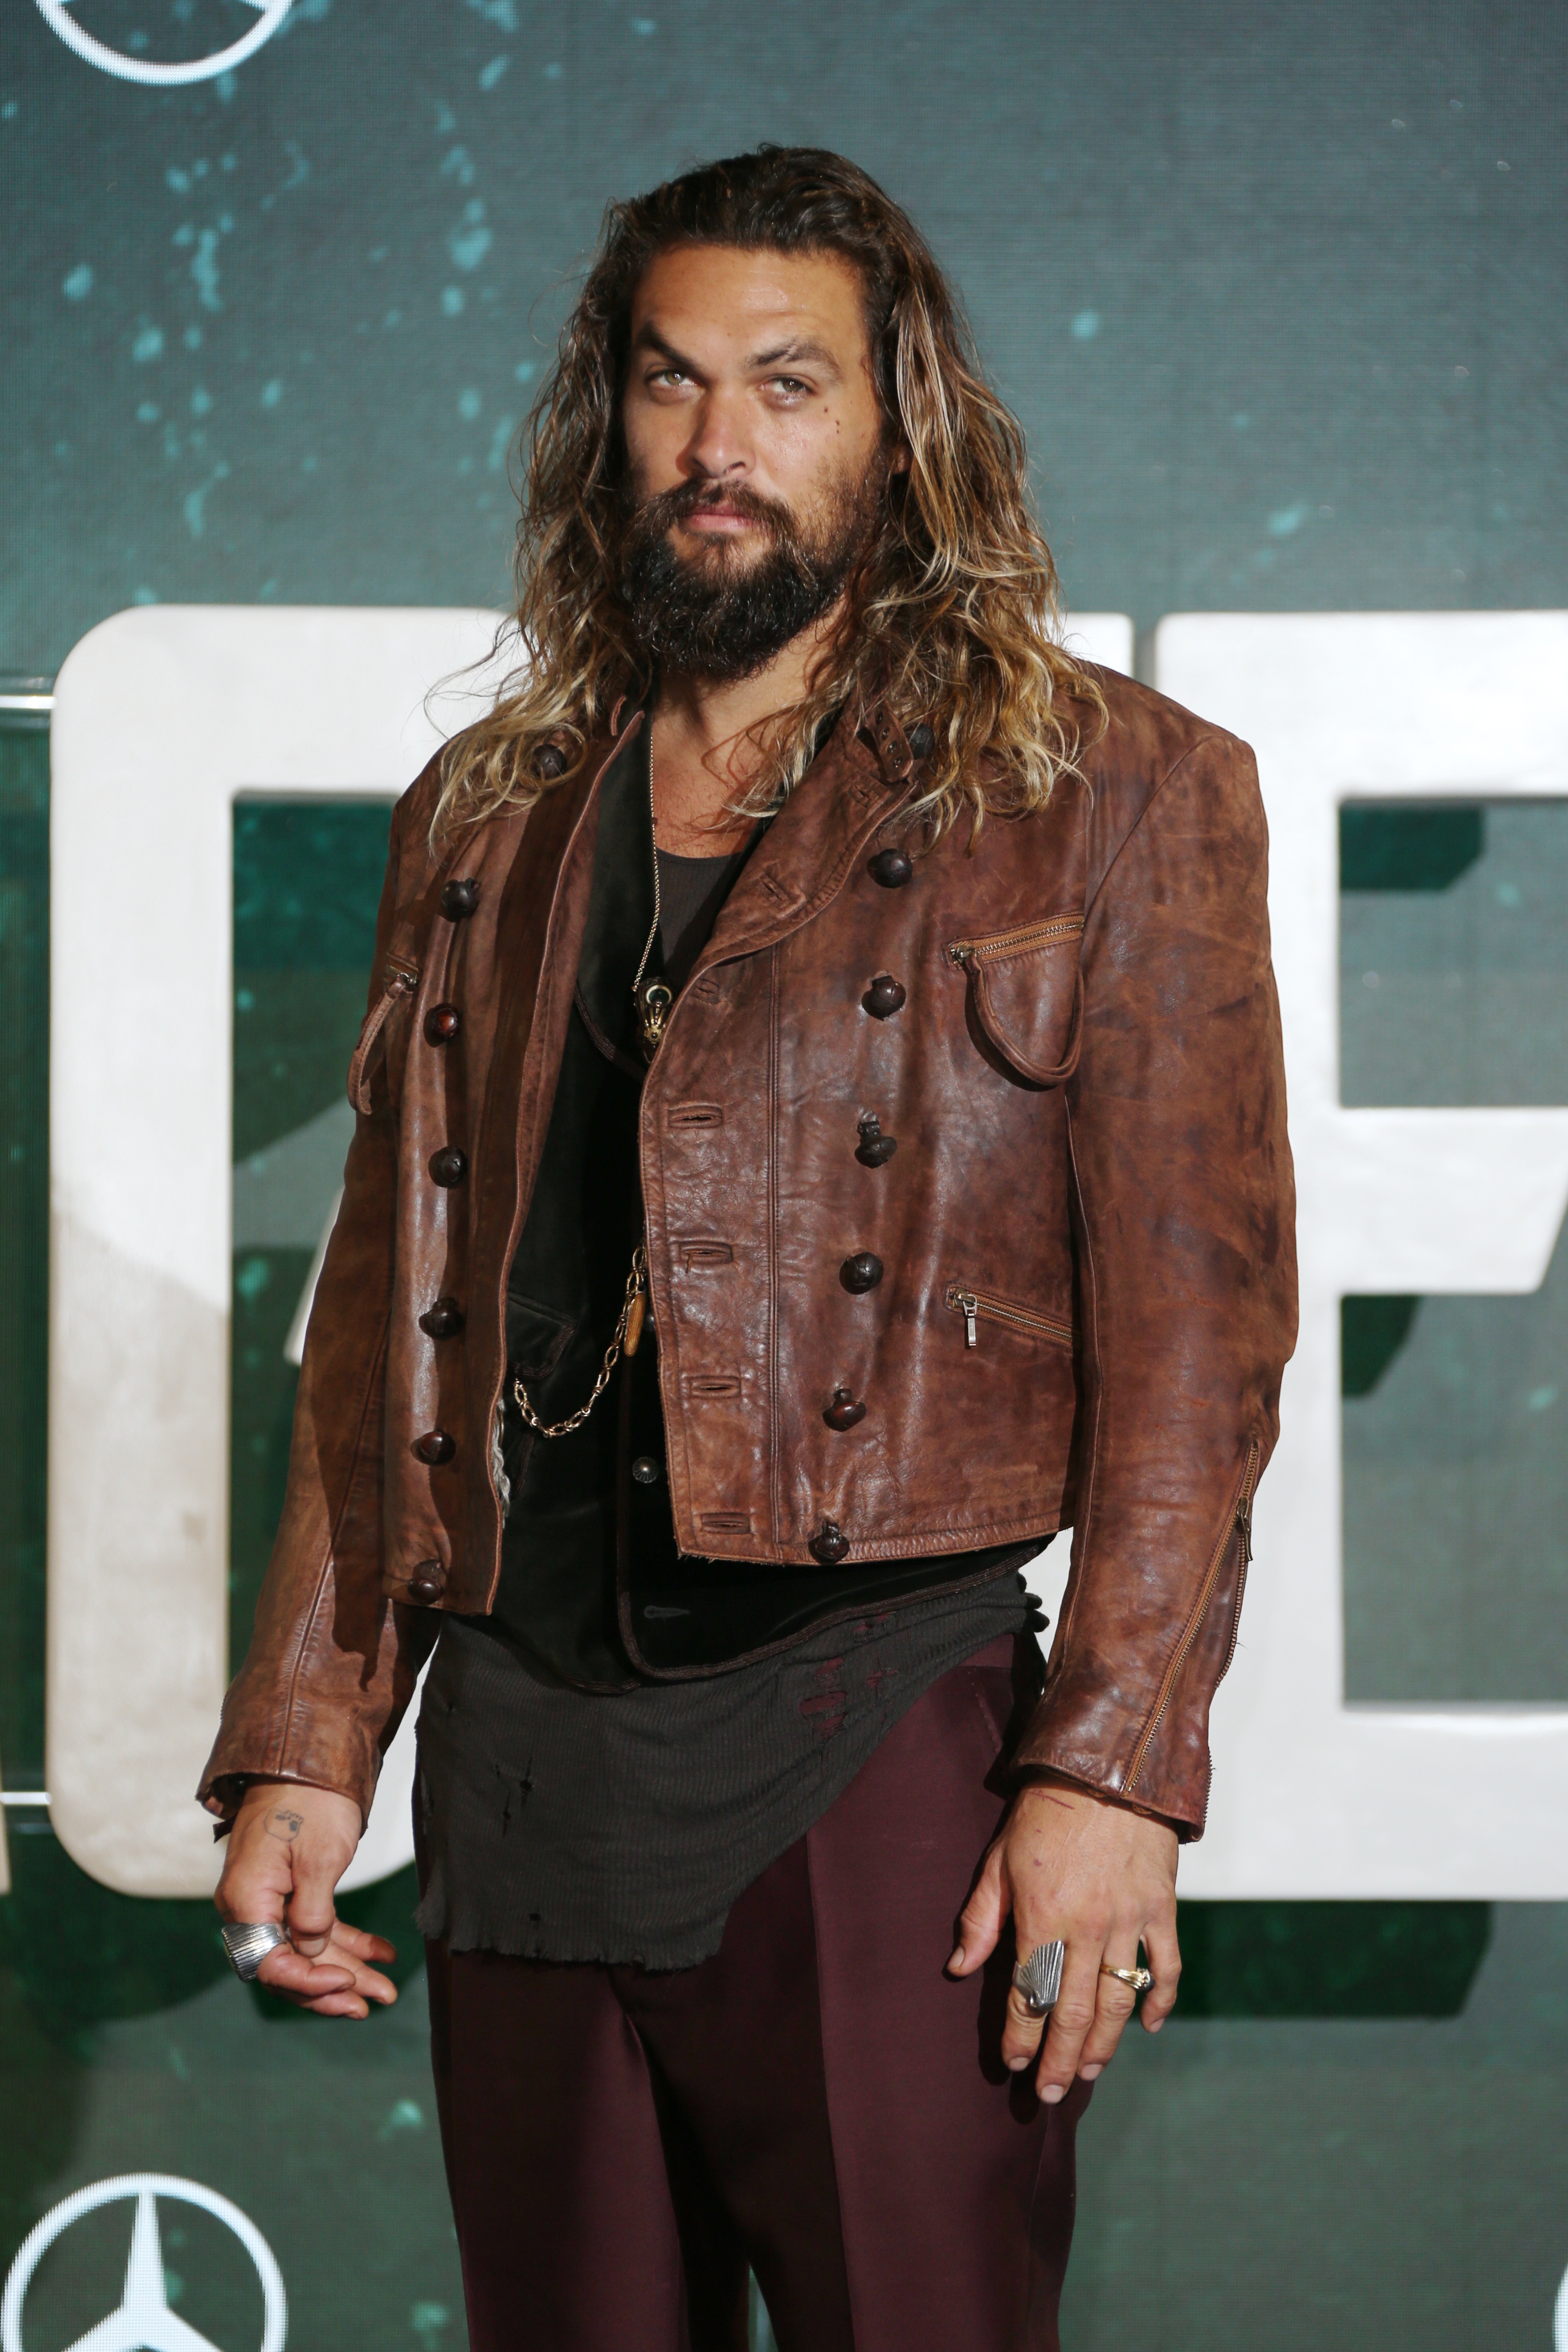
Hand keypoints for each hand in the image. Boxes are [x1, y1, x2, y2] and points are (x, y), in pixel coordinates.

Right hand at [215, 1782, 396, 2019]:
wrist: (306, 1754)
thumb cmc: (310, 1799)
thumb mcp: (319, 1857)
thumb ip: (312, 1913)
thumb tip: (309, 1952)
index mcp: (247, 1899)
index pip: (270, 1963)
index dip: (308, 1982)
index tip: (346, 1985)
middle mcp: (251, 1904)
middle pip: (288, 1963)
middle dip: (333, 1986)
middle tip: (372, 2003)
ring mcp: (270, 1896)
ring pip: (307, 1947)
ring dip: (346, 1968)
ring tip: (386, 1990)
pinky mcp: (291, 1886)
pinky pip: (316, 1923)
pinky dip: (348, 1939)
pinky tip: (382, 1951)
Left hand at [948, 1778, 1179, 2101]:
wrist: (1110, 1769)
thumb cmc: (1046, 1811)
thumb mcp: (1000, 1859)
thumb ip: (981, 1917)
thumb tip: (960, 1967)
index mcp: (1043, 1917)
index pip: (1028, 1994)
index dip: (1018, 2034)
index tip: (1011, 2062)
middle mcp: (1088, 1928)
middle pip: (1073, 2012)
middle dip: (1060, 2059)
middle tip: (1049, 2093)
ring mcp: (1130, 1922)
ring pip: (1117, 2001)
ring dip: (1104, 2045)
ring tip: (1090, 2073)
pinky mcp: (1161, 1910)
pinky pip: (1165, 1968)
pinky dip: (1159, 2001)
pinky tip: (1149, 2027)